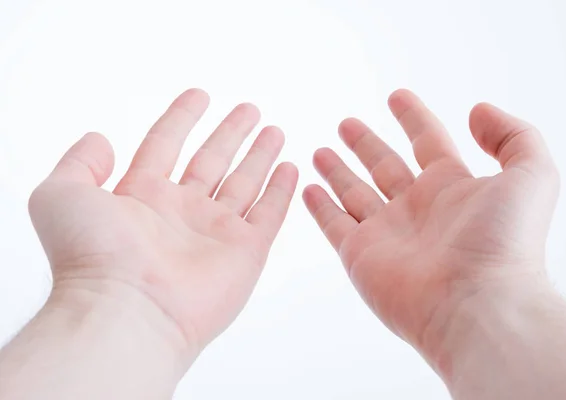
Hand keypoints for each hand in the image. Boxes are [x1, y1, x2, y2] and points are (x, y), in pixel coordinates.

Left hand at [29, 89, 297, 356]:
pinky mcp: (245, 253)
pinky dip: (281, 192)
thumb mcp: (62, 195)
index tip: (200, 94)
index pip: (166, 144)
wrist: (129, 311)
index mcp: (142, 196)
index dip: (183, 117)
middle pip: (211, 161)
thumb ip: (79, 162)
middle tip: (250, 109)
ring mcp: (215, 233)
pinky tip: (290, 168)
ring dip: (260, 156)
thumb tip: (101, 139)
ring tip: (274, 130)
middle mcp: (180, 213)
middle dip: (231, 133)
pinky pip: (269, 215)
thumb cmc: (92, 256)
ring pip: (244, 184)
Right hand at [303, 89, 558, 368]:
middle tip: (346, 122)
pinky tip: (308, 189)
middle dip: (365, 143)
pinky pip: (333, 225)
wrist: (475, 304)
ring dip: (337, 171)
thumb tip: (478, 111)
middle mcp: (417, 208)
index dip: (413, 117)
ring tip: (318, 150)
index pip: (427, 141)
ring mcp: (386, 233)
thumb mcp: (531, 175)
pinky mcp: (360, 255)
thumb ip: (514, 136)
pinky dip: (319, 208)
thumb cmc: (504, 243)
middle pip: (384, 166)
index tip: (396, 95)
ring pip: (354, 193)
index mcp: (452, 187)